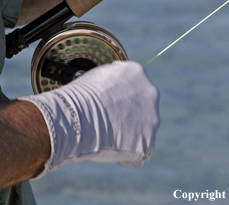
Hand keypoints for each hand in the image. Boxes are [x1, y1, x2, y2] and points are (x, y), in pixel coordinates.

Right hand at [19, 61, 159, 177]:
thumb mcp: (98, 78)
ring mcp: (151, 118)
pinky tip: (112, 152)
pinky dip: (128, 155)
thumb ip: (112, 82)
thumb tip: (111, 89)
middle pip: (143, 107)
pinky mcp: (147, 141)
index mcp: (136, 73)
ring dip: (130, 135)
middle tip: (110, 124)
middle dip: (129, 116)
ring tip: (108, 139)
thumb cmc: (79, 98)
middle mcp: (150, 93)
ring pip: (144, 130)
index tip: (109, 105)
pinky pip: (141, 151)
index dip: (121, 98)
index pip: (135, 85)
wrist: (76, 119)